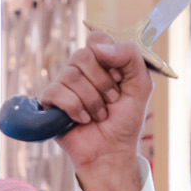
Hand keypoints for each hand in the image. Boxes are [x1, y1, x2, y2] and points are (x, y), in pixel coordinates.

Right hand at [46, 31, 151, 190]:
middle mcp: (80, 69)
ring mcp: (63, 84)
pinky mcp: (50, 101)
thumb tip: (98, 47)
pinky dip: (75, 108)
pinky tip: (83, 120)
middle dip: (102, 83)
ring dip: (92, 100)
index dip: (109, 57)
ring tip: (99, 115)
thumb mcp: (141, 85)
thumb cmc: (126, 120)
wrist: (112, 151)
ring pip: (71, 75)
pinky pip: (57, 92)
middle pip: (82, 55)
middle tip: (111, 100)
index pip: (97, 38)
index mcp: (101, 61)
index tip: (119, 78)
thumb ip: (130, 56)